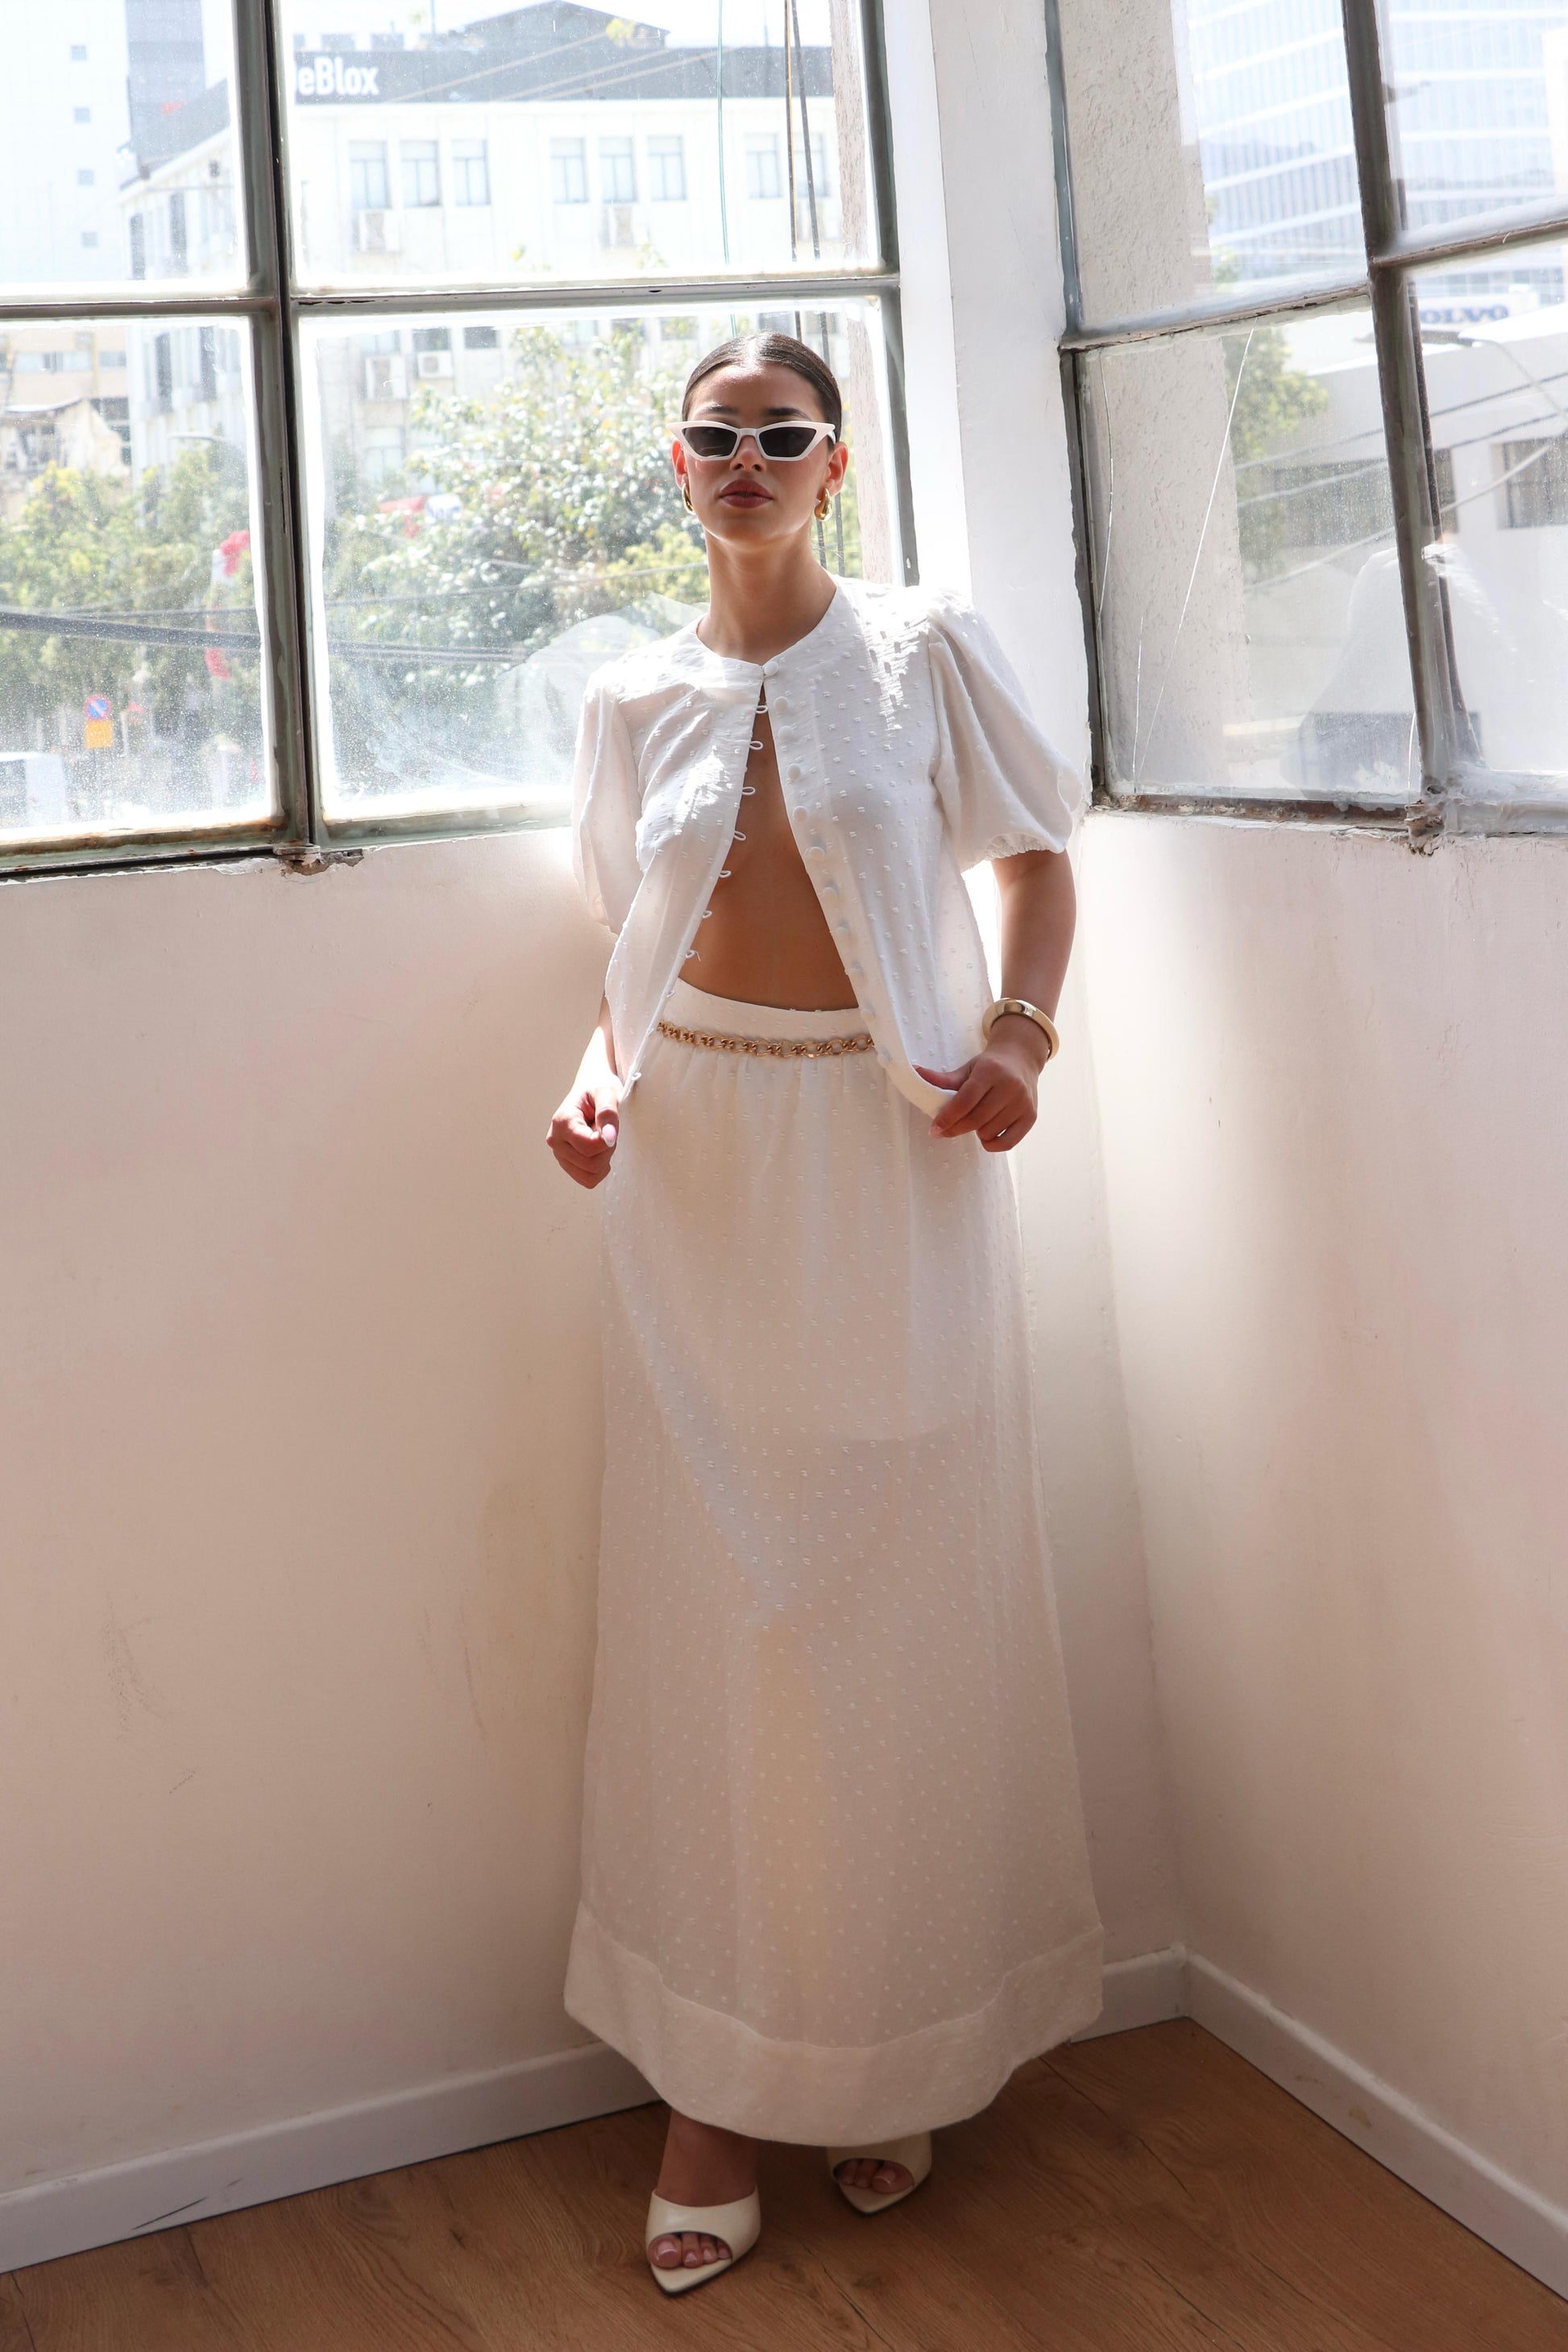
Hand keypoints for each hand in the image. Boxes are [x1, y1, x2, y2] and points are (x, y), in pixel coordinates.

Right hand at [546, 1073, 621, 1187]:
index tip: (610, 1126)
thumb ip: (608, 1114)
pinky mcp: (567, 1163)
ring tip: (601, 1138)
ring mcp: (559, 1154)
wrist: (591, 1087)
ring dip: (603, 1160)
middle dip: (606, 1151)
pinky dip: (599, 1168)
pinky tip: (598, 1150)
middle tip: (606, 1131)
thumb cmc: (598, 1088)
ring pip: (589, 1176)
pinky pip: (588, 1179)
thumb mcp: (607, 1093)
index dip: (607, 1141)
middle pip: (590, 1165)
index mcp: (562, 1122)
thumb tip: (609, 1137)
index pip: (588, 1147)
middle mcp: (555, 1140)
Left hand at [914, 1017, 1049, 1152]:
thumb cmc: (991, 1065)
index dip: (947, 1118)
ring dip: (975, 1133)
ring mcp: (1023, 1103)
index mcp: (990, 1071)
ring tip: (973, 1122)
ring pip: (990, 1132)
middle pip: (976, 1119)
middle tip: (943, 1131)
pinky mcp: (1031, 1116)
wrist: (1022, 1059)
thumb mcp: (968, 1068)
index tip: (934, 1129)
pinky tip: (985, 1134)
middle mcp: (1010, 1086)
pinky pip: (1007, 1143)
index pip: (965, 1100)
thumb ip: (944, 1078)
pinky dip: (992, 1144)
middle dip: (955, 1129)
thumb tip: (915, 1073)